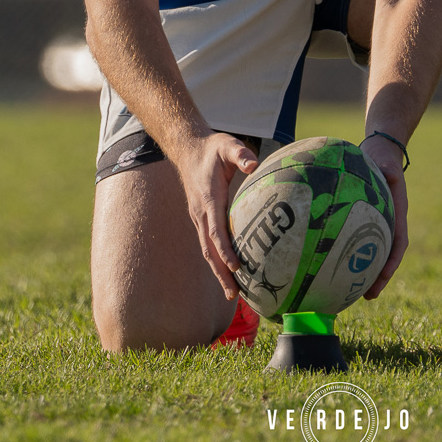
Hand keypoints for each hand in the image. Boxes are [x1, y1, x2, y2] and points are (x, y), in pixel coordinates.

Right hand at [177, 131, 258, 299]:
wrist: (188, 149)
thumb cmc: (212, 148)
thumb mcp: (228, 145)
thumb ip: (241, 154)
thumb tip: (254, 164)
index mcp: (209, 200)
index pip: (216, 231)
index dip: (226, 251)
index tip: (235, 268)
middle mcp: (201, 214)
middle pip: (210, 250)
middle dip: (221, 273)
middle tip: (234, 296)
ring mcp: (200, 218)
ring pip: (208, 251)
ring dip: (219, 272)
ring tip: (233, 295)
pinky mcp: (202, 219)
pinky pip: (210, 244)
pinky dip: (218, 261)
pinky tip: (229, 273)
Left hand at [359, 134, 409, 299]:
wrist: (381, 152)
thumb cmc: (383, 157)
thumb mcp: (387, 162)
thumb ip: (389, 169)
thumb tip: (390, 170)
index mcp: (398, 214)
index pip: (398, 243)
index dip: (392, 262)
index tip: (384, 276)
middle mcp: (389, 223)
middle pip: (385, 257)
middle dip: (378, 278)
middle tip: (368, 297)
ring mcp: (377, 224)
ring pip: (372, 254)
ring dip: (364, 273)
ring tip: (348, 292)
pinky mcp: (363, 222)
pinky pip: (355, 242)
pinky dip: (347, 255)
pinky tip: (328, 265)